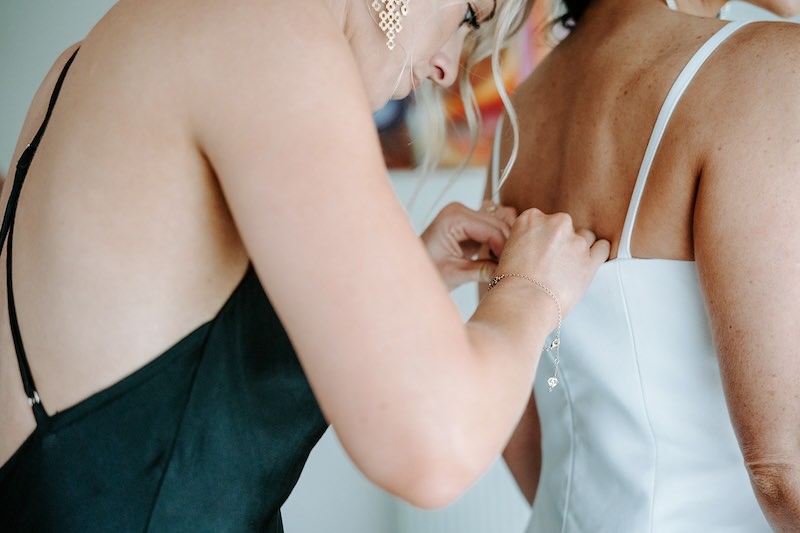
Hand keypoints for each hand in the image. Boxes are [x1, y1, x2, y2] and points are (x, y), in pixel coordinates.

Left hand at [421, 201, 516, 290]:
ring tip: (502, 264)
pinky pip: (492, 228)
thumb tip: (509, 271)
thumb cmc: (426, 271)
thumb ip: (483, 270)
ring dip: (504, 243)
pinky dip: (498, 242)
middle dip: (506, 246)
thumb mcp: (455, 274)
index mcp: (453, 217)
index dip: (504, 249)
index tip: (510, 268)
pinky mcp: (468, 222)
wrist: (410, 269)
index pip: (492, 229)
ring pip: (499, 224)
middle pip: (498, 224)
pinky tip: (495, 258)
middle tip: (510, 267)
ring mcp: (464, 213)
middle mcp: (459, 209)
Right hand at [495, 208, 609, 316]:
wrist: (523, 302)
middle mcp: (555, 224)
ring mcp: (576, 241)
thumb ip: (525, 242)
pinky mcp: (591, 259)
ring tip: (568, 267)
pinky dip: (597, 254)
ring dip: (578, 249)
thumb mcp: (507, 251)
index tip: (541, 249)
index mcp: (531, 218)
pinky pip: (602, 249)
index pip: (543, 220)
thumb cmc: (511, 284)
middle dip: (561, 242)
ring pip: (585, 237)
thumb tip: (534, 248)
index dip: (543, 237)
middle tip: (551, 262)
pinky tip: (588, 263)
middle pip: (565, 227)